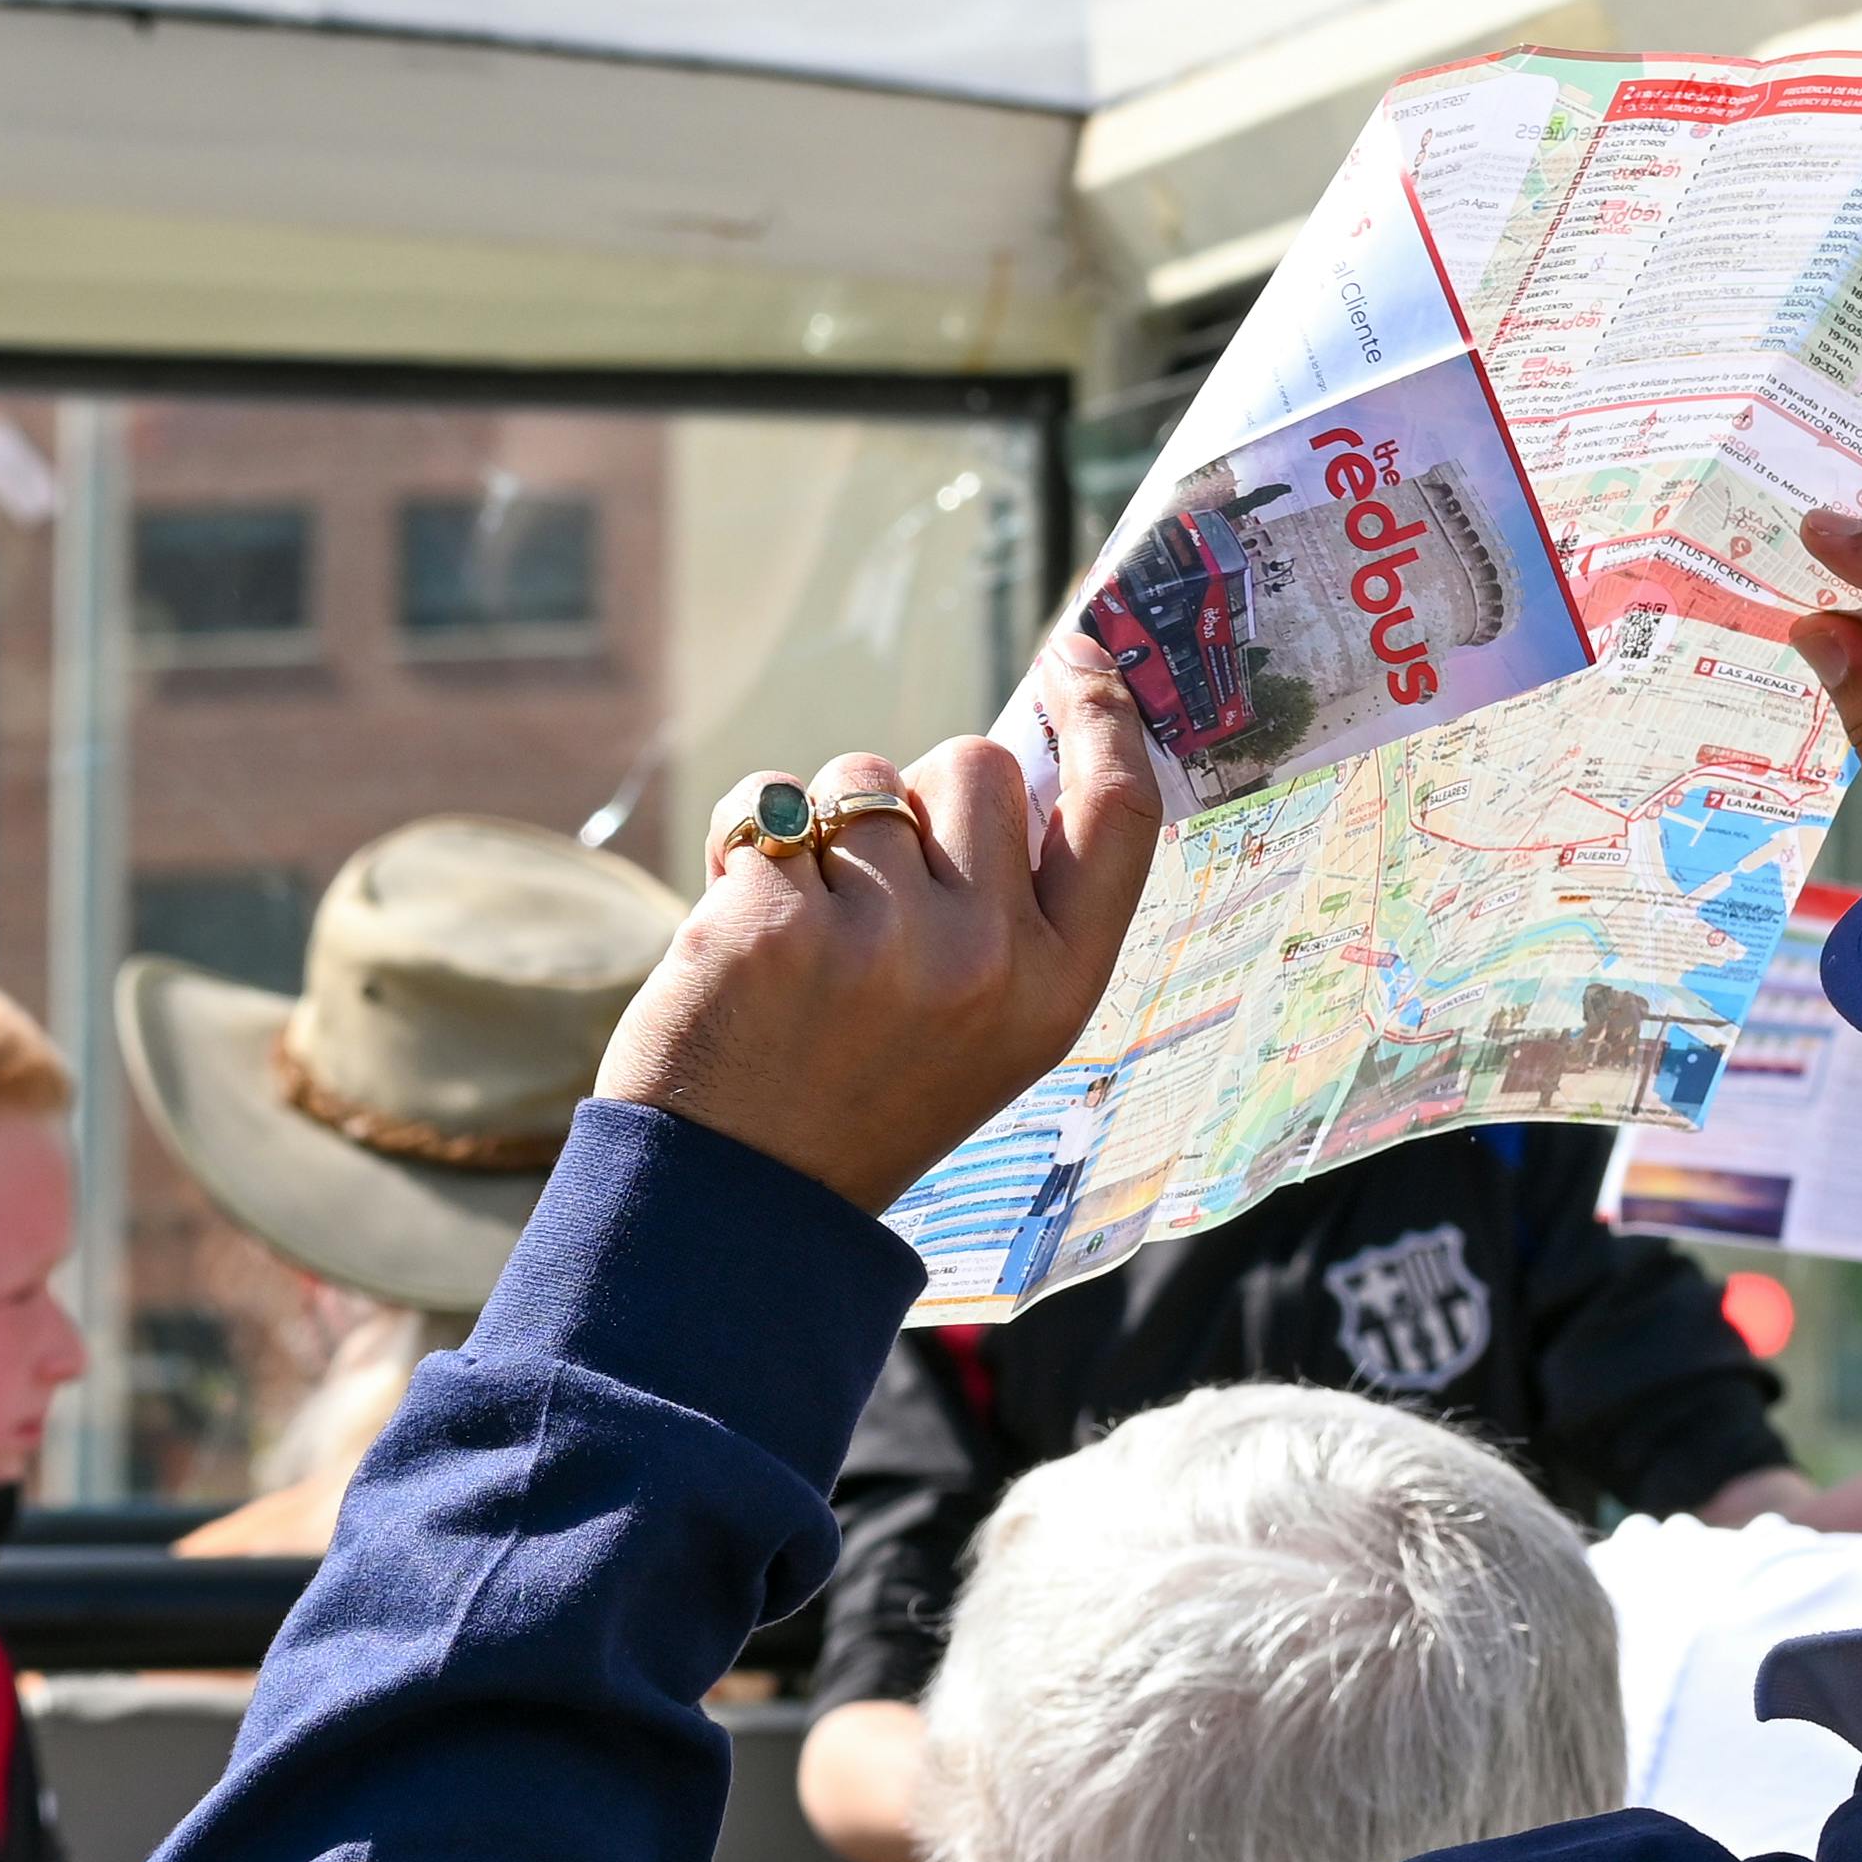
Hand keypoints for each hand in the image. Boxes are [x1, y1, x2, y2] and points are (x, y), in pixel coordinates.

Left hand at [605, 661, 1165, 1214]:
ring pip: (861, 778)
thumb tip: (1018, 757)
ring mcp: (882, 941)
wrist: (743, 1201)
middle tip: (881, 898)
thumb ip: (1021, 908)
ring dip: (825, 828)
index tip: (1081, 660)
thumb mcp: (996, 1024)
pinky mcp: (774, 923)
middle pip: (974, 765)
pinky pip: (767, 806)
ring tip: (811, 934)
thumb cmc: (868, 1093)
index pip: (1119, 812)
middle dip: (919, 798)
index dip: (1105, 716)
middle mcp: (987, 960)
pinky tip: (744, 938)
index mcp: (1060, 988)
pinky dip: (746, 851)